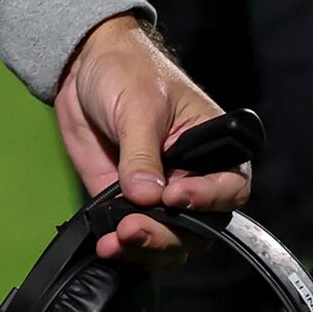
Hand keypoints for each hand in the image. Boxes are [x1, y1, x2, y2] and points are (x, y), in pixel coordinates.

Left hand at [54, 14, 251, 266]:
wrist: (83, 66)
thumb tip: (145, 197)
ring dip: (146, 246)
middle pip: (199, 225)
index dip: (207, 199)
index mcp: (213, 147)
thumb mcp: (139, 106)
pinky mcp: (130, 202)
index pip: (230, 186)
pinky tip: (107, 244)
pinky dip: (123, 245)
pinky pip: (136, 234)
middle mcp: (194, 177)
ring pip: (170, 239)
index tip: (174, 197)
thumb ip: (142, 153)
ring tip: (118, 241)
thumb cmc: (126, 70)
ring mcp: (162, 194)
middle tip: (135, 229)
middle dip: (169, 234)